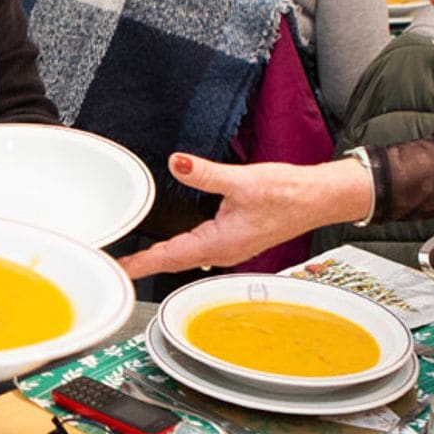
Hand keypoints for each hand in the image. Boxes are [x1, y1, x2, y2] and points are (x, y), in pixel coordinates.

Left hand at [118, 154, 361, 279]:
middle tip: (115, 267)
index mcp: (221, 242)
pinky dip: (178, 249)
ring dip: (160, 258)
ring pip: (186, 256)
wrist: (317, 199)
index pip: (170, 256)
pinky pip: (199, 248)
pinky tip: (172, 243)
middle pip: (174, 261)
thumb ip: (206, 174)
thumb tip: (177, 163)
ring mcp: (230, 247)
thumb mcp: (243, 180)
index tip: (118, 270)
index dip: (141, 264)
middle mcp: (223, 251)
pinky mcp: (235, 239)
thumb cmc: (288, 194)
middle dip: (144, 265)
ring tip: (135, 259)